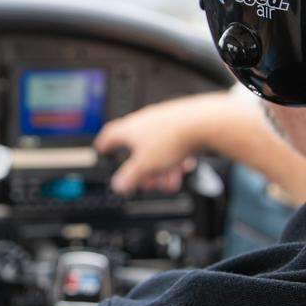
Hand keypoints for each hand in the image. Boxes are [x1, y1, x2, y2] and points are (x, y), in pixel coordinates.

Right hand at [93, 93, 232, 194]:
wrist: (204, 122)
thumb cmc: (172, 139)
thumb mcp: (145, 166)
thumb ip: (130, 177)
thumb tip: (118, 185)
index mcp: (128, 129)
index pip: (109, 136)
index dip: (104, 145)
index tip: (102, 150)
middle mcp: (143, 121)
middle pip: (136, 147)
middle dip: (141, 168)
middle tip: (145, 181)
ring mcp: (162, 120)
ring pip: (157, 148)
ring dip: (161, 167)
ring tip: (169, 182)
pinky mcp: (181, 121)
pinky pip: (173, 143)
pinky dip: (175, 157)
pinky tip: (183, 167)